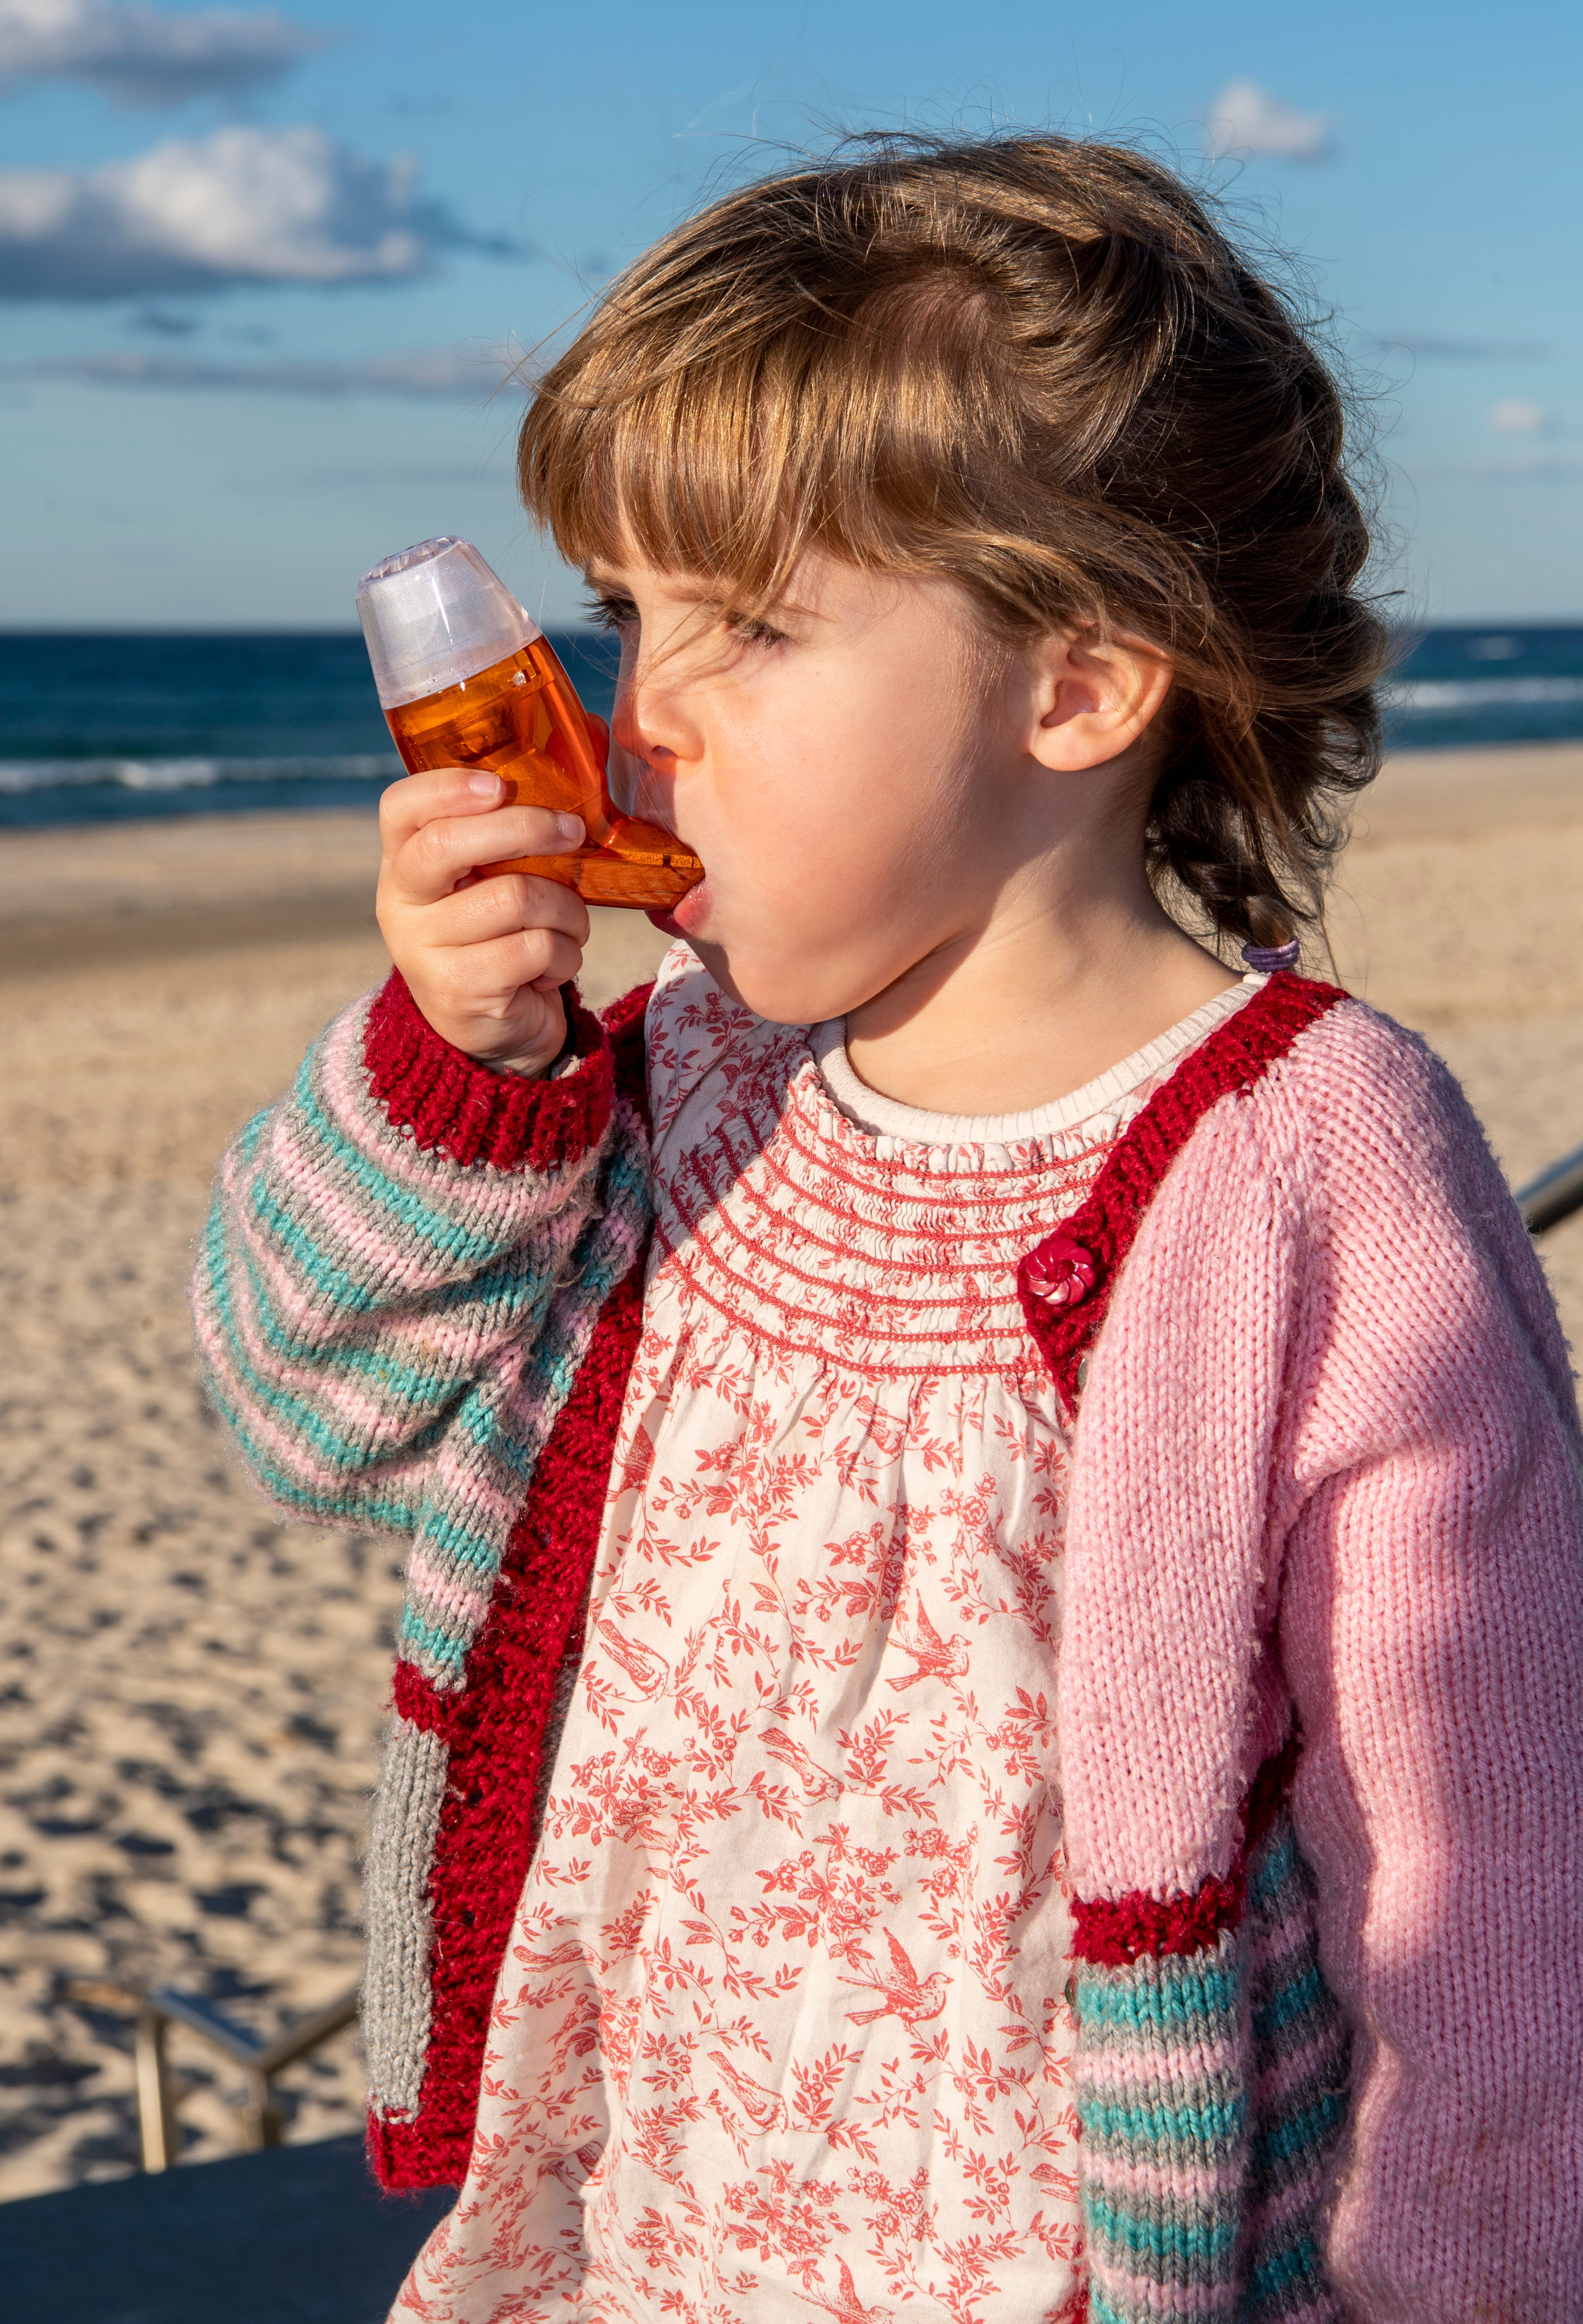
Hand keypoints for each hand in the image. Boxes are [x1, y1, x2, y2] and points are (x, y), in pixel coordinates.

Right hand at [376, 767, 589, 1077]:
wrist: (495, 1026)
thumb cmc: (505, 930)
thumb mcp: (501, 874)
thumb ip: (522, 819)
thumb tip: (586, 733)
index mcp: (404, 861)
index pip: (400, 808)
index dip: (448, 788)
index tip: (499, 784)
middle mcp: (400, 902)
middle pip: (450, 844)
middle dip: (528, 829)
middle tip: (573, 833)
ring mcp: (423, 950)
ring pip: (514, 898)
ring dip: (566, 908)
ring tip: (570, 924)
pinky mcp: (458, 992)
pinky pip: (534, 948)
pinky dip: (566, 953)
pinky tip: (556, 964)